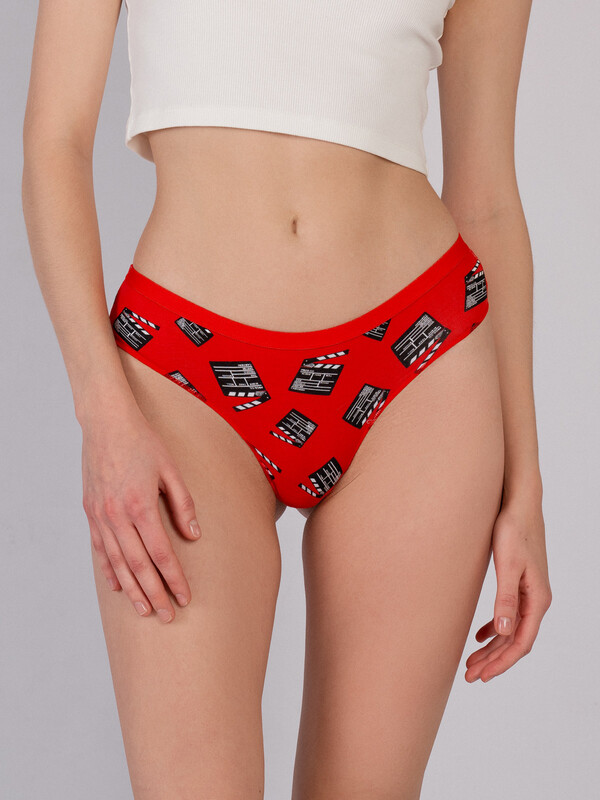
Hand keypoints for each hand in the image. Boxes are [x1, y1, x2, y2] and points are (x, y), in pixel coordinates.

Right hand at [81, 402, 201, 622]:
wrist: (106, 423)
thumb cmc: (143, 442)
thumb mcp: (170, 469)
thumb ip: (183, 504)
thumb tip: (194, 535)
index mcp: (140, 505)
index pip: (161, 553)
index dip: (174, 578)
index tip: (185, 596)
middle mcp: (117, 515)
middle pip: (138, 565)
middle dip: (155, 593)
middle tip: (169, 615)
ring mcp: (101, 516)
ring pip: (117, 563)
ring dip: (132, 589)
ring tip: (145, 610)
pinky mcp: (91, 512)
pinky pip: (100, 549)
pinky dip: (110, 570)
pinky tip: (118, 586)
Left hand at [465, 485, 551, 681]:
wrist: (518, 504)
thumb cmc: (513, 530)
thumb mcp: (507, 565)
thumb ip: (505, 599)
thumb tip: (501, 632)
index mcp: (537, 599)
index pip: (521, 643)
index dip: (501, 663)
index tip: (481, 676)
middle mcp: (536, 599)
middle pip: (515, 640)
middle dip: (493, 661)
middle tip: (468, 675)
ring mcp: (528, 592)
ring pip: (510, 630)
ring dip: (492, 648)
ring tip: (470, 661)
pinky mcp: (518, 582)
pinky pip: (508, 615)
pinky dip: (493, 629)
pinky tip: (478, 635)